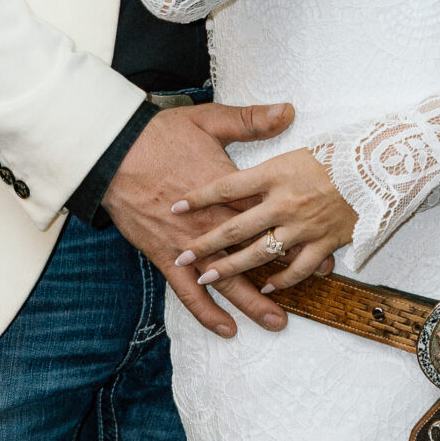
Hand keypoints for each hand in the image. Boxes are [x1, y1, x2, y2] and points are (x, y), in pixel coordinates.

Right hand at [103, 103, 295, 338]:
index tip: (325, 238)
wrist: (114, 153)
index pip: (271, 214)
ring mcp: (190, 243)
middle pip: (257, 250)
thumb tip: (287, 111)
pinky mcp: (166, 256)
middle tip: (318, 279)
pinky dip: (207, 312)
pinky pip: (189, 292)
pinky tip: (226, 329)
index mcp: (229, 189)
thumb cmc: (160, 135)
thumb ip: (250, 120)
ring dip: (253, 302)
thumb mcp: (208, 119)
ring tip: (277, 321)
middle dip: (289, 266)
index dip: (299, 227)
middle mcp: (214, 222)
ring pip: (228, 280)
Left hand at [172, 145, 357, 291]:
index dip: (199, 197)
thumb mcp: (298, 141)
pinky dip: (280, 280)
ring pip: (259, 253)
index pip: (227, 186)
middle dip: (205, 244)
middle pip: (236, 227)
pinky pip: (298, 269)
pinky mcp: (325, 242)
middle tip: (182, 256)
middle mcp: (285, 202)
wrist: (384, 165)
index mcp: (276, 172)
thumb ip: (268, 141)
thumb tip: (235, 145)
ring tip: (207, 279)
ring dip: (231, 268)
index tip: (175, 207)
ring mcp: (305, 226)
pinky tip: (264, 287)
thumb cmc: (341, 150)